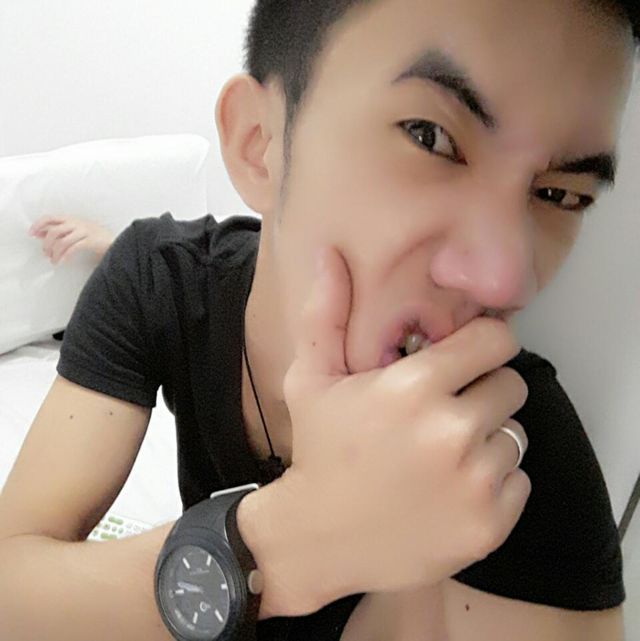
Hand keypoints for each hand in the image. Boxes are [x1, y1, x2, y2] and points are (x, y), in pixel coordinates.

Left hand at [28, 215, 114, 263]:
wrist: (116, 242)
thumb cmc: (94, 238)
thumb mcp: (75, 231)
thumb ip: (59, 232)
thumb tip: (40, 234)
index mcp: (72, 219)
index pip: (50, 218)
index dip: (38, 225)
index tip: (31, 233)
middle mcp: (77, 223)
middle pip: (54, 230)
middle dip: (46, 243)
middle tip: (45, 253)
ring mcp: (84, 231)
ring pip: (62, 240)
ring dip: (54, 252)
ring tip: (53, 260)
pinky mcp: (91, 241)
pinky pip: (72, 248)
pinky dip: (64, 256)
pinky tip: (62, 262)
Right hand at [276, 246, 530, 602]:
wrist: (319, 538)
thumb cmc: (319, 451)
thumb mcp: (312, 379)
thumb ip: (326, 315)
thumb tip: (330, 255)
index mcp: (413, 387)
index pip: (496, 340)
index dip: (481, 346)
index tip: (464, 360)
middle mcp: (451, 431)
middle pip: (512, 385)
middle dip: (483, 392)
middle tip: (445, 412)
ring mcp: (474, 482)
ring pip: (516, 434)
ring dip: (487, 439)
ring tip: (443, 454)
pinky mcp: (490, 524)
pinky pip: (519, 480)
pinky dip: (494, 482)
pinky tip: (451, 489)